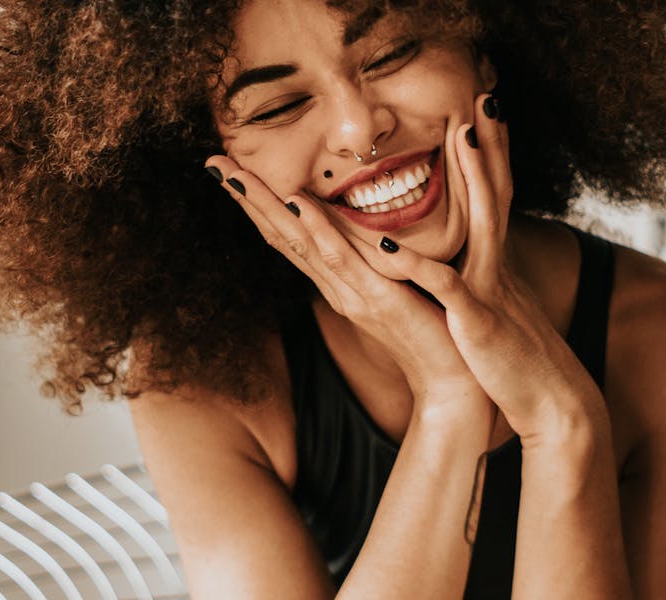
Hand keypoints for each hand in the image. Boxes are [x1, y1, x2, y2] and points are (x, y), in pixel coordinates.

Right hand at [203, 154, 492, 422]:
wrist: (452, 382)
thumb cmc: (432, 332)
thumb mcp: (398, 288)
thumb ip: (378, 261)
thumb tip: (367, 229)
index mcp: (339, 282)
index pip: (291, 236)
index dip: (260, 203)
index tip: (233, 169)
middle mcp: (336, 287)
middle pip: (282, 236)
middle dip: (247, 198)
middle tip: (213, 162)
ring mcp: (352, 294)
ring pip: (300, 242)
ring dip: (266, 206)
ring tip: (235, 174)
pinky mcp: (379, 300)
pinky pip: (343, 260)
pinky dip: (318, 230)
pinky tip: (298, 204)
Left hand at [378, 94, 608, 445]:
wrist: (552, 404)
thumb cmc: (517, 362)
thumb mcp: (499, 312)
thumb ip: (483, 284)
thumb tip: (470, 267)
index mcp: (496, 266)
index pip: (496, 200)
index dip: (492, 158)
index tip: (485, 118)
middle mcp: (497, 268)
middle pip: (498, 195)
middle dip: (492, 147)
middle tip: (486, 99)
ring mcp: (490, 290)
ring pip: (483, 223)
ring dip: (474, 178)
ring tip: (462, 137)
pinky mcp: (477, 320)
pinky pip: (445, 285)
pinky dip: (417, 264)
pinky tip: (389, 242)